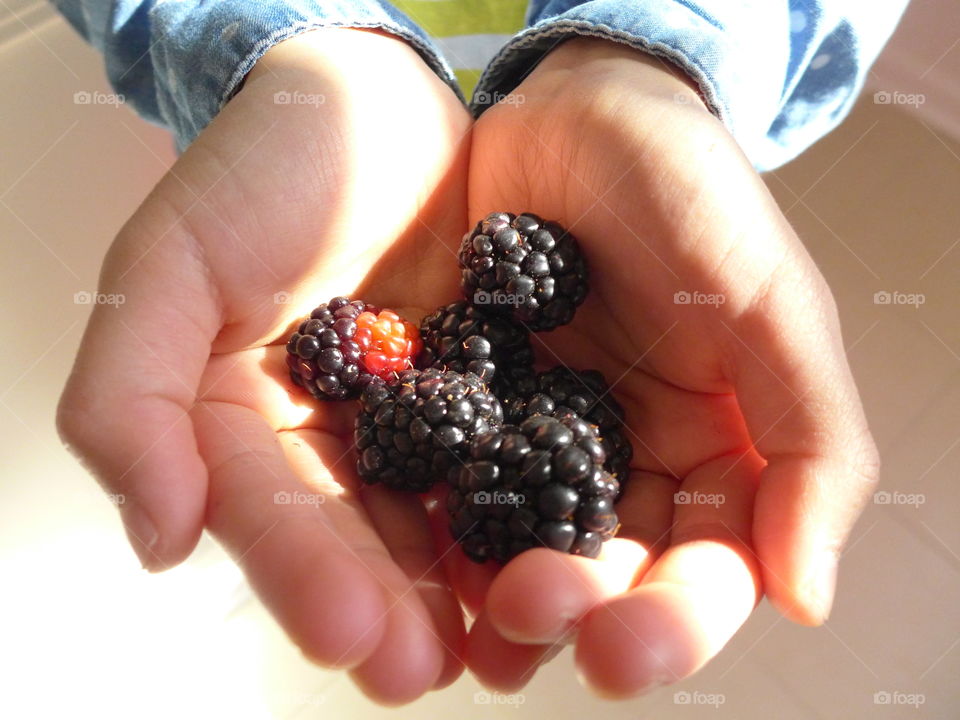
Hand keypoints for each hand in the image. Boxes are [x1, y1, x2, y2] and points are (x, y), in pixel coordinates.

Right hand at [57, 29, 473, 703]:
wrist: (370, 102)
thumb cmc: (262, 172)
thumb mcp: (173, 264)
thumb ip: (133, 395)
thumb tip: (157, 536)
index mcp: (254, 428)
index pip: (275, 517)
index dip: (306, 577)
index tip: (350, 635)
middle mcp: (343, 441)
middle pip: (365, 539)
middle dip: (395, 605)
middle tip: (426, 669)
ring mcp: (427, 419)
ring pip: (446, 516)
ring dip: (472, 584)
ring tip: (506, 642)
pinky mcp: (501, 387)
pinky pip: (521, 451)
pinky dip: (540, 504)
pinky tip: (568, 553)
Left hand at [457, 39, 879, 695]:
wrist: (584, 115)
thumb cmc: (691, 198)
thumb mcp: (771, 306)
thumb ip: (808, 440)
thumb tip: (805, 594)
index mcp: (710, 455)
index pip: (705, 570)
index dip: (672, 623)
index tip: (623, 648)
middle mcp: (622, 464)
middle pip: (606, 574)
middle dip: (573, 611)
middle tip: (529, 618)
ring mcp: (537, 440)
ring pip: (522, 544)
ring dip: (496, 594)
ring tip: (469, 623)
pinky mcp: (469, 406)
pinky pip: (449, 477)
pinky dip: (434, 517)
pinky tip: (412, 549)